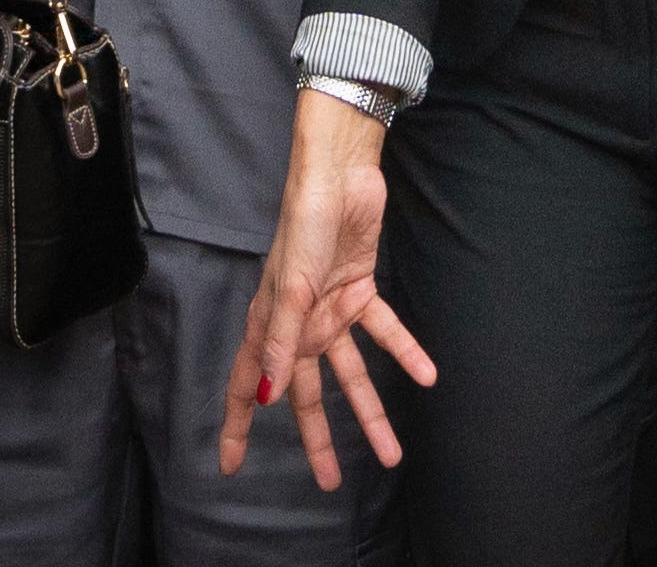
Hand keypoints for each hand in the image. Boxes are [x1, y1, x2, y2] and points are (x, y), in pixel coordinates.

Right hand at [219, 89, 434, 490]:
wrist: (339, 176)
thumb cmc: (303, 226)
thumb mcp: (290, 288)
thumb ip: (282, 342)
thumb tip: (270, 395)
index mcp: (270, 325)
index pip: (246, 385)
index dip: (238, 425)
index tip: (230, 465)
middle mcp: (299, 325)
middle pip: (308, 393)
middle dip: (317, 438)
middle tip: (330, 481)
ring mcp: (331, 310)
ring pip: (352, 374)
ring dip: (371, 411)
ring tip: (392, 453)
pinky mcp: (361, 290)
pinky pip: (385, 331)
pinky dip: (406, 352)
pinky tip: (427, 375)